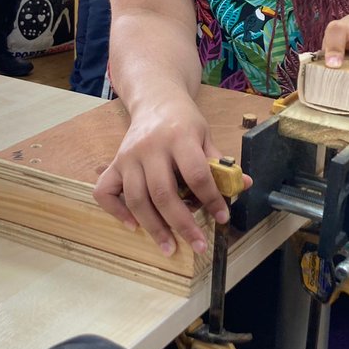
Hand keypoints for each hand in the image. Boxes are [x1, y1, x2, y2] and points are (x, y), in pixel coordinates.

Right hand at [93, 99, 248, 256]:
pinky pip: (105, 192)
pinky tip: (133, 225)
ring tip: (170, 247)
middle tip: (198, 245)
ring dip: (153, 227)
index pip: (196, 173)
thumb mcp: (205, 135)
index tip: (222, 218)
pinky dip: (116, 212)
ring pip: (136, 198)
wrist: (156, 100)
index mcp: (179, 137)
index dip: (211, 199)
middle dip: (182, 224)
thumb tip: (244, 184)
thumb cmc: (183, 121)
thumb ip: (220, 163)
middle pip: (163, 193)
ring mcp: (128, 156)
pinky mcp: (114, 163)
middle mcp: (150, 147)